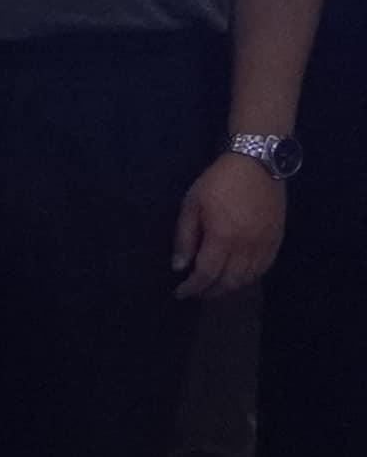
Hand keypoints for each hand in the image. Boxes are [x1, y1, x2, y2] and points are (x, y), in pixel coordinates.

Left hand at [179, 152, 287, 297]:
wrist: (258, 163)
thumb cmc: (219, 181)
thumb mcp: (191, 205)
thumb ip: (185, 238)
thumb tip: (179, 267)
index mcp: (223, 238)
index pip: (207, 274)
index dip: (193, 288)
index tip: (180, 293)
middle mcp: (247, 246)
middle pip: (229, 281)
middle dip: (210, 292)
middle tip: (196, 292)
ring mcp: (265, 244)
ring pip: (248, 278)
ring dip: (229, 287)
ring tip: (214, 287)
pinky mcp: (277, 239)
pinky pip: (264, 267)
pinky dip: (249, 278)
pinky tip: (238, 277)